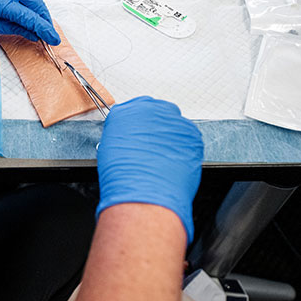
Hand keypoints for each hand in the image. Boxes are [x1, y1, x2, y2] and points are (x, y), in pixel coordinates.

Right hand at [96, 96, 202, 242]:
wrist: (144, 193)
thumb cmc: (124, 175)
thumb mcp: (110, 148)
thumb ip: (122, 134)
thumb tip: (128, 137)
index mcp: (126, 111)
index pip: (135, 107)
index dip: (139, 122)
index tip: (141, 131)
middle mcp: (150, 110)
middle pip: (158, 111)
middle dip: (157, 126)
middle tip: (153, 145)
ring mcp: (173, 120)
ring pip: (175, 124)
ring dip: (171, 137)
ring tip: (164, 157)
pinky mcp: (191, 134)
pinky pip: (189, 137)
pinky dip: (184, 148)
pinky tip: (174, 161)